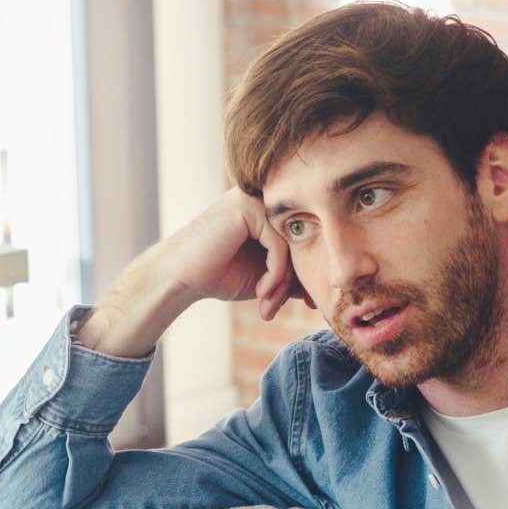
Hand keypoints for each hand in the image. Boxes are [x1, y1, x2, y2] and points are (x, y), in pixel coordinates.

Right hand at [162, 187, 310, 321]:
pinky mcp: (248, 206)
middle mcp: (265, 199)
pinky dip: (275, 274)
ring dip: (283, 283)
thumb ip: (294, 273)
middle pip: (300, 243)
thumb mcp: (267, 277)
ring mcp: (256, 199)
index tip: (310, 304)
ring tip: (267, 305)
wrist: (181, 278)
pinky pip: (279, 245)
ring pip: (291, 245)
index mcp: (270, 212)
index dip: (306, 276)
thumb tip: (326, 282)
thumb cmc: (218, 275)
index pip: (304, 242)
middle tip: (281, 309)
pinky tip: (260, 292)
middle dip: (294, 283)